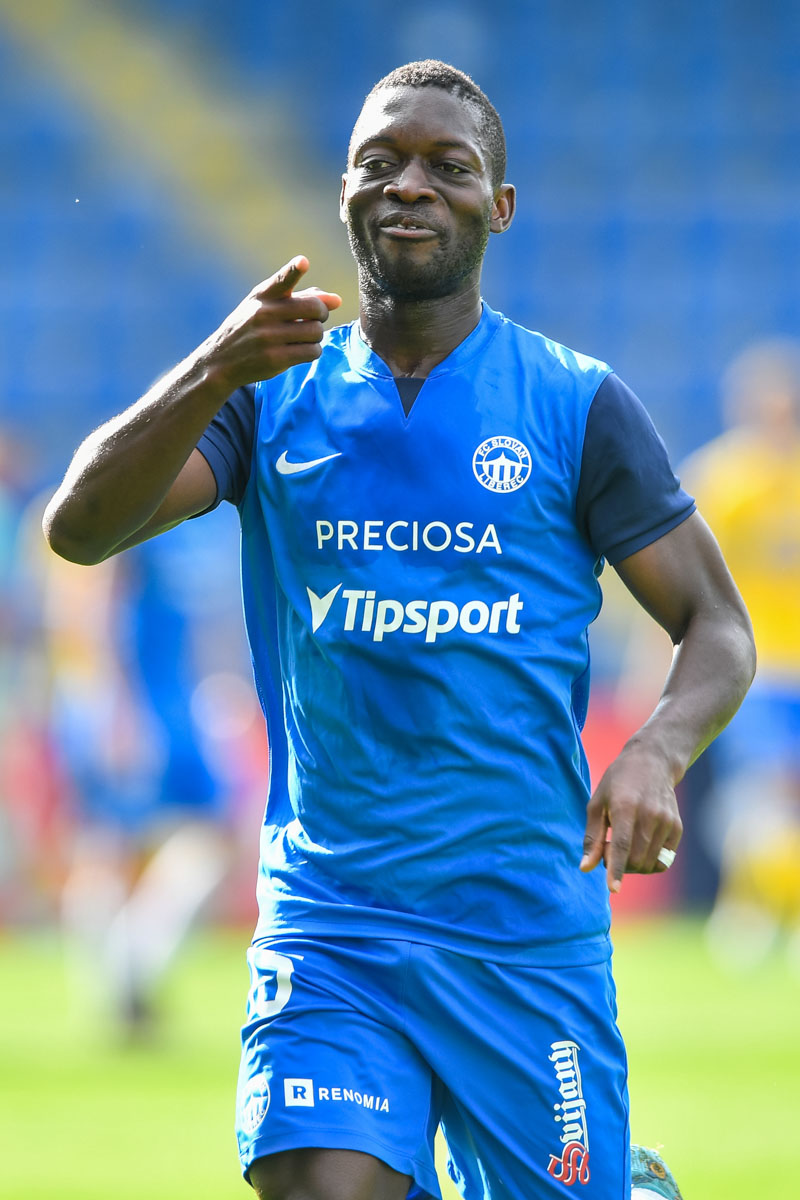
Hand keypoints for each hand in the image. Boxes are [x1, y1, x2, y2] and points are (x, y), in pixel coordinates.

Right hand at [198, 256, 341, 391]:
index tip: (303, 262)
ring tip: (302, 337)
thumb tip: (337, 300)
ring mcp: (269, 337)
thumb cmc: (251, 328)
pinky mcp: (275, 359)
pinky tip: (300, 350)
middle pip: (314, 309)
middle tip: (314, 320)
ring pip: (316, 332)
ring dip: (316, 336)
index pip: (281, 280)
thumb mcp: (266, 306)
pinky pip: (312, 352)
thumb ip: (301, 298)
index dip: (293, 270)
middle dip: (321, 315)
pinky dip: (312, 351)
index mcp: (263, 295)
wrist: (222, 360)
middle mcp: (264, 313)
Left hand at [579, 744, 682, 892]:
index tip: (613, 889)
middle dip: (621, 867)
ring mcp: (667, 821)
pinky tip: (640, 845)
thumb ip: (592, 838)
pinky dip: (649, 861)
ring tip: (624, 846)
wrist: (652, 762)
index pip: (623, 845)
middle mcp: (650, 815)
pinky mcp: (677, 828)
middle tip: (609, 851)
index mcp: (626, 806)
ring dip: (634, 866)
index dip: (617, 869)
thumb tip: (585, 868)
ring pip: (651, 863)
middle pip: (637, 859)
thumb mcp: (597, 803)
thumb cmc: (617, 782)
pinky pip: (665, 860)